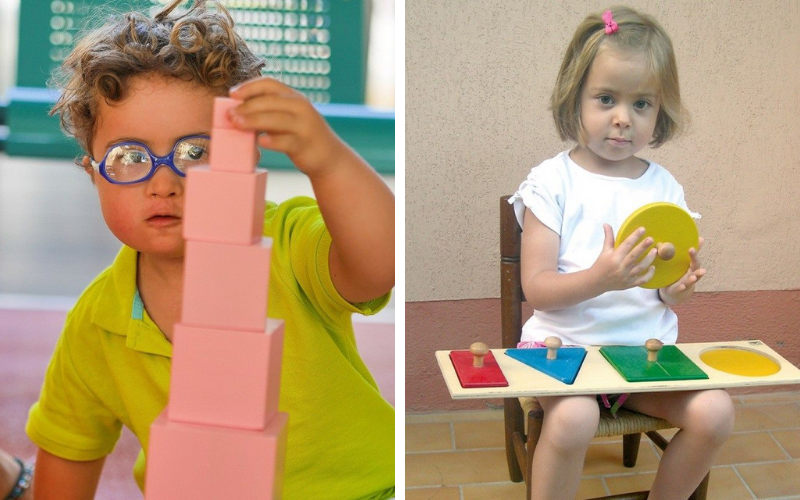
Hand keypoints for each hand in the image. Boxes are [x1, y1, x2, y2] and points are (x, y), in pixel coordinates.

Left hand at [228, 77, 348, 177]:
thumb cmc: (301, 136)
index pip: (269, 84)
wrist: (329, 157)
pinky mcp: (305, 144)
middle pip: (270, 101)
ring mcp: (304, 126)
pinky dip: (272, 140)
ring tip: (236, 124)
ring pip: (276, 119)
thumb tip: (237, 110)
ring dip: (254, 121)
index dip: (249, 87)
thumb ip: (268, 112)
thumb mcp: (287, 118)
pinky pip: (287, 141)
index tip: (232, 94)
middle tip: (229, 115)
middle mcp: (301, 107)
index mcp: (295, 97)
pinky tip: (260, 141)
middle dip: (246, 106)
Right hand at [591, 224, 656, 291]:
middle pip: (634, 255)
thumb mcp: (604, 251)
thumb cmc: (600, 265)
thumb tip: (606, 224)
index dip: (635, 236)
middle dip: (643, 246)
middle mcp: (621, 267)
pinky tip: (653, 267)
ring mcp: (626, 276)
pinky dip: (649, 274)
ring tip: (655, 251)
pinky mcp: (629, 284)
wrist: (596, 282)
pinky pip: (642, 280)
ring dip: (649, 259)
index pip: (626, 245)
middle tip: (651, 239)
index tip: (642, 229)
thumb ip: (608, 238)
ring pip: (640, 267)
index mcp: (614, 258)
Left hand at [659, 237, 705, 305]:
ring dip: (692, 280)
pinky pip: (679, 289)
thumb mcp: (683, 262)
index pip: (694, 260)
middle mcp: (690, 276)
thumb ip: (686, 252)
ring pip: (690, 282)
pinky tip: (682, 286)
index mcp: (691, 268)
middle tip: (702, 268)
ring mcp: (685, 284)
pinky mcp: (677, 290)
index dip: (694, 255)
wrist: (674, 290)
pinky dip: (681, 288)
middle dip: (699, 270)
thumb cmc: (680, 273)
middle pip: (696, 272)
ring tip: (694, 277)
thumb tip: (692, 238)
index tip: (691, 248)